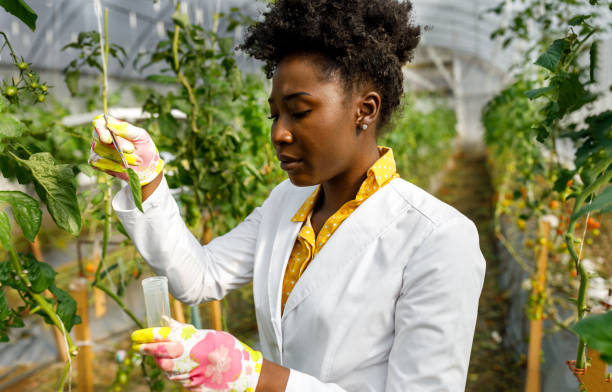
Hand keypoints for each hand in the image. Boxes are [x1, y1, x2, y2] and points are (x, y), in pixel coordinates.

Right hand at [89, 114, 163, 184]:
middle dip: (117, 146)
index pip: (99, 123)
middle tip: (131, 150)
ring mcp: (98, 150)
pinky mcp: (98, 164)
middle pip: (99, 139)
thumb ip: (126, 129)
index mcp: (111, 126)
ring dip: (119, 157)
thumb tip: (110, 124)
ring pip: (101, 152)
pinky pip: (99, 164)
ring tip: (136, 159)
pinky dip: (114, 166)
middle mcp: (101, 137)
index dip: (101, 130)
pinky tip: (124, 167)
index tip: (109, 139)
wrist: (146, 167)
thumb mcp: (140, 135)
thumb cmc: (143, 147)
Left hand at [132, 317, 262, 391]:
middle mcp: (191, 360)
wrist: (246, 373)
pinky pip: (178, 381)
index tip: (137, 336)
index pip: (165, 339)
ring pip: (168, 371)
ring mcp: (192, 376)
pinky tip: (179, 368)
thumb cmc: (229, 350)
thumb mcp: (209, 336)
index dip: (149, 337)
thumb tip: (167, 323)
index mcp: (195, 344)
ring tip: (163, 357)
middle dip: (150, 351)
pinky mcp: (194, 388)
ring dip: (162, 364)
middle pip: (162, 357)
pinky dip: (175, 374)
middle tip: (141, 348)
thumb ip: (187, 332)